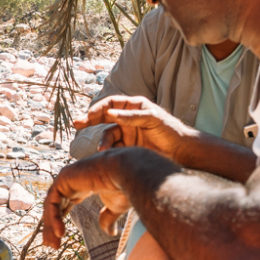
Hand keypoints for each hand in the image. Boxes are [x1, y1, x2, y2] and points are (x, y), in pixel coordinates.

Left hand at [43, 153, 130, 246]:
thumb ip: (108, 218)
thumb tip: (110, 233)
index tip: (59, 238)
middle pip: (54, 206)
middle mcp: (72, 181)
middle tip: (52, 245)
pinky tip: (59, 233)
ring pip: (51, 205)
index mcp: (82, 186)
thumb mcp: (115, 208)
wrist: (127, 172)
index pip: (64, 204)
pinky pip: (53, 202)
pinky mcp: (63, 178)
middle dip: (51, 226)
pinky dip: (53, 218)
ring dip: (50, 226)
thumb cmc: (124, 187)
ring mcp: (66, 178)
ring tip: (54, 245)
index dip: (59, 221)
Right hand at [75, 96, 195, 161]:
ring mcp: (127, 134)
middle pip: (104, 117)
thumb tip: (111, 114)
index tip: (89, 116)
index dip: (99, 108)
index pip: (111, 104)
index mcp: (134, 107)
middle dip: (90, 120)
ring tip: (101, 150)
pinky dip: (108, 151)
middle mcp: (128, 119)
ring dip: (102, 142)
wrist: (182, 152)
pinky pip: (113, 148)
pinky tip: (106, 155)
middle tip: (76, 123)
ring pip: (108, 136)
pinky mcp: (128, 149)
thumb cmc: (171, 131)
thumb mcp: (152, 119)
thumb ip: (132, 116)